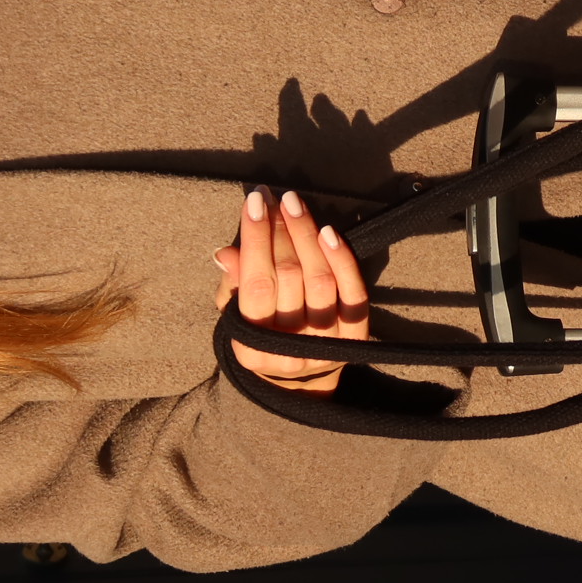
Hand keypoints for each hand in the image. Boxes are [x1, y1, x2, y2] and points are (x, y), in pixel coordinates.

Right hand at [212, 188, 369, 395]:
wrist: (301, 384)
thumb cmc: (261, 338)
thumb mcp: (236, 317)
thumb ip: (231, 286)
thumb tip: (226, 253)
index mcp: (253, 348)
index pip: (255, 284)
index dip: (256, 239)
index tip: (255, 201)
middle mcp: (291, 351)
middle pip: (290, 277)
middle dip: (280, 230)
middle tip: (275, 198)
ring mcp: (326, 345)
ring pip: (321, 280)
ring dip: (307, 236)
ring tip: (295, 206)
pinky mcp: (356, 339)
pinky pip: (352, 293)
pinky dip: (342, 259)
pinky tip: (327, 231)